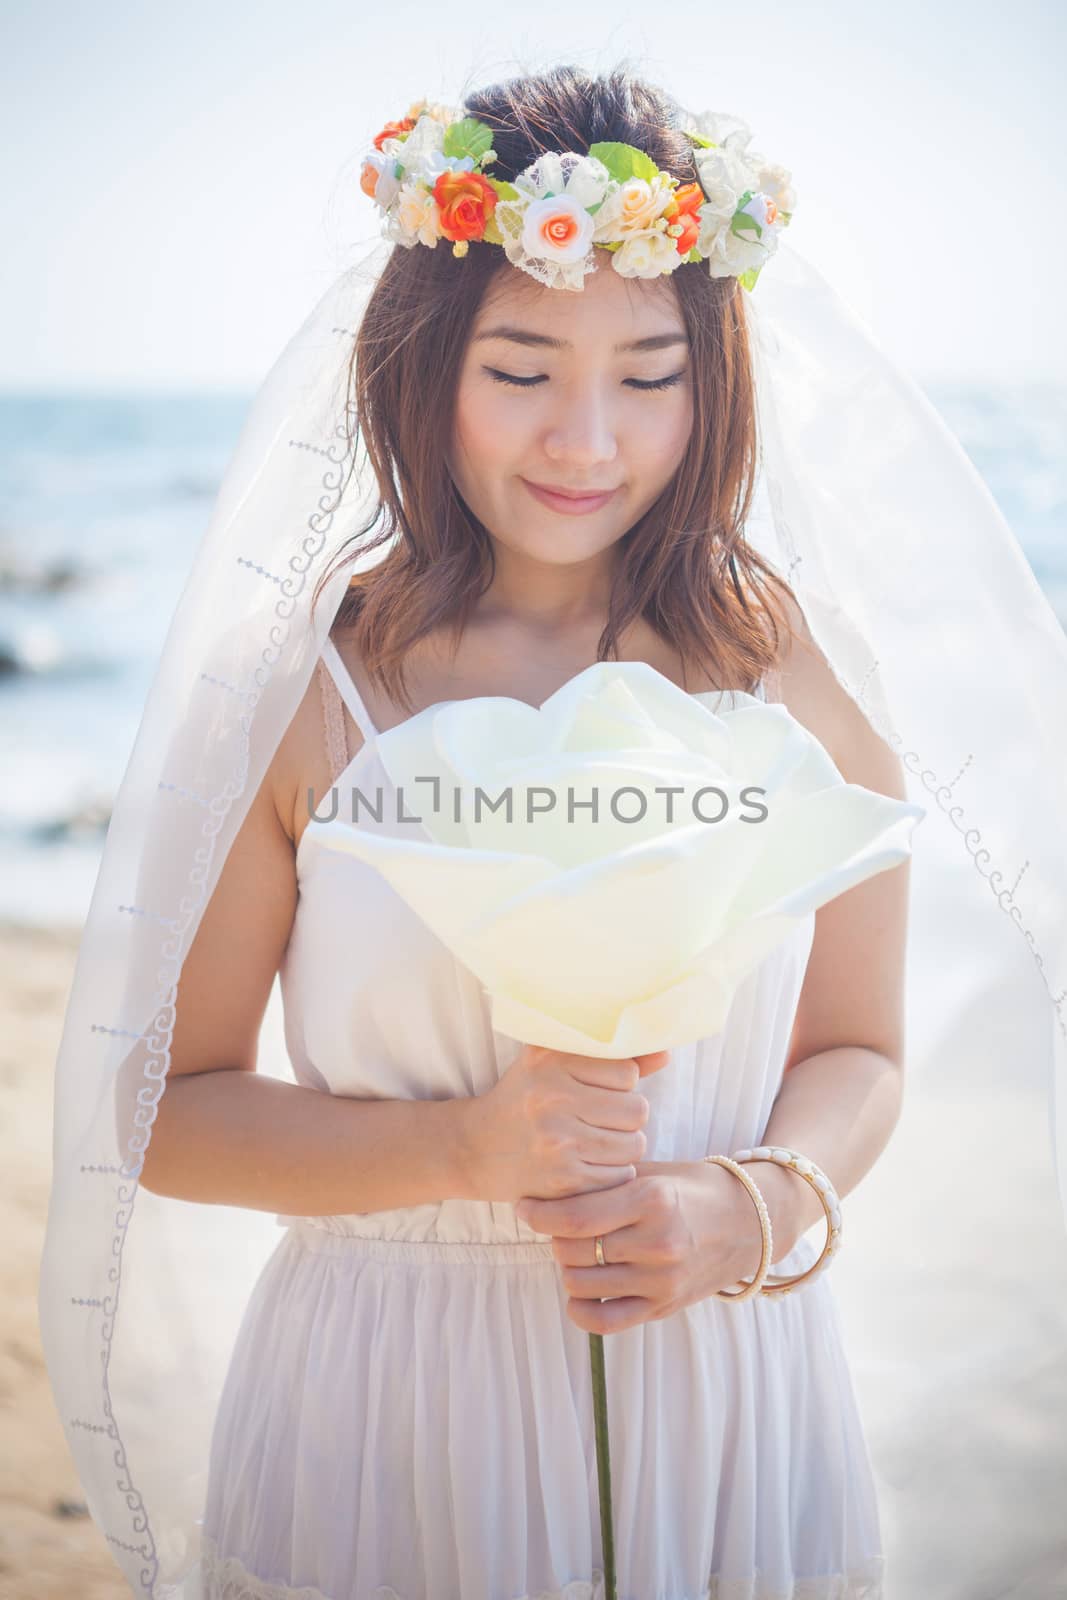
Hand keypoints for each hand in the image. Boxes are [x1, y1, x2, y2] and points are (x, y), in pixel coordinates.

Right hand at [463, 1044, 670, 1204]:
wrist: (475, 1149)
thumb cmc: (525, 1099)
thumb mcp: (555, 1062)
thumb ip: (610, 1056)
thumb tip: (666, 1052)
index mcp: (551, 1060)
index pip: (627, 1072)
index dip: (620, 1085)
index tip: (596, 1091)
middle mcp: (552, 1097)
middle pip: (637, 1110)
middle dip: (626, 1118)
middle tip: (600, 1121)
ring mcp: (558, 1141)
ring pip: (634, 1145)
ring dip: (623, 1148)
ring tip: (595, 1143)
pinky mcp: (563, 1180)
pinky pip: (620, 1176)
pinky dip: (612, 1174)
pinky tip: (587, 1166)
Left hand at [515, 1158, 777, 1334]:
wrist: (750, 1222)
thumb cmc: (694, 1188)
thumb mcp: (654, 1172)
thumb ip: (608, 1179)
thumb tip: (552, 1186)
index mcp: (652, 1200)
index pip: (576, 1215)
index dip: (540, 1213)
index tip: (524, 1206)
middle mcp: (657, 1243)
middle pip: (573, 1250)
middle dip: (555, 1238)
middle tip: (556, 1225)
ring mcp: (662, 1280)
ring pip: (582, 1283)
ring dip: (567, 1268)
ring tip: (575, 1251)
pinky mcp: (664, 1306)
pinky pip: (606, 1321)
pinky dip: (581, 1309)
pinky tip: (578, 1292)